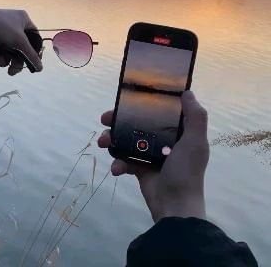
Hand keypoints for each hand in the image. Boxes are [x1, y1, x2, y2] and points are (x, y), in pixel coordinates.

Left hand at [0, 8, 42, 75]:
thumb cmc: (2, 28)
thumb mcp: (20, 41)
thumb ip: (31, 56)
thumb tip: (40, 68)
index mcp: (23, 20)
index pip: (35, 37)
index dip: (35, 51)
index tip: (33, 63)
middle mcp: (13, 25)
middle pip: (21, 48)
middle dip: (16, 60)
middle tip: (12, 71)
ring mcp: (2, 32)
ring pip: (9, 52)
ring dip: (4, 60)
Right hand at [98, 91, 208, 221]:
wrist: (174, 206)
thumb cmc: (186, 171)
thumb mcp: (195, 142)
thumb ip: (196, 118)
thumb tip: (187, 92)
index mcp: (176, 132)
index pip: (157, 111)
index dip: (142, 104)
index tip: (127, 99)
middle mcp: (162, 140)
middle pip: (136, 123)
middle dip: (117, 120)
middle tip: (104, 118)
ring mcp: (149, 154)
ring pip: (125, 140)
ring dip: (111, 139)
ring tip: (103, 143)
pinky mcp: (139, 167)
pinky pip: (124, 160)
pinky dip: (118, 163)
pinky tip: (117, 169)